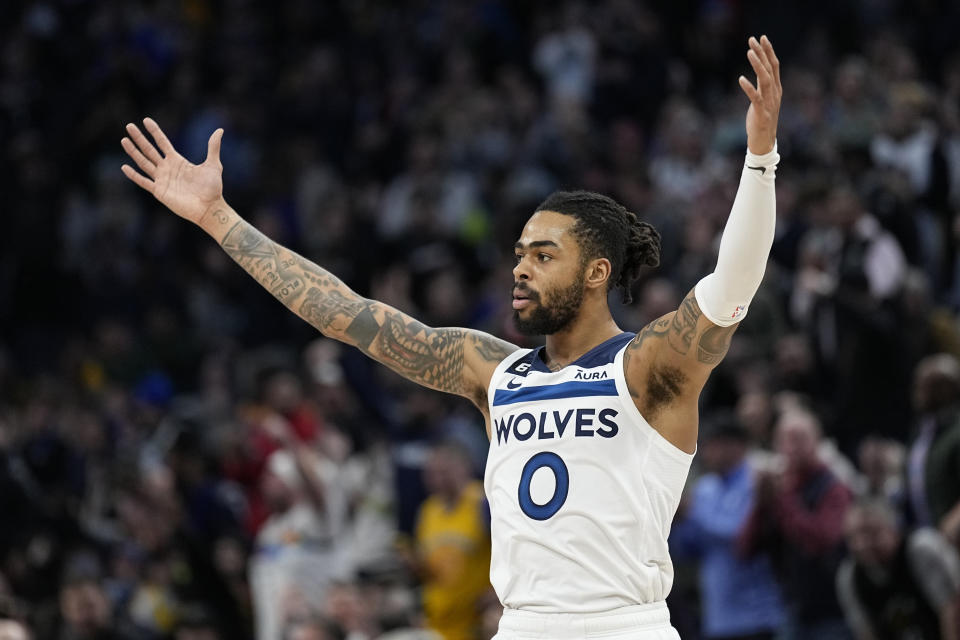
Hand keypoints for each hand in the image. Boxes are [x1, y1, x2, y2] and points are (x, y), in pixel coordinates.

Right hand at [121, 118, 225, 225]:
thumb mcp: (213, 165)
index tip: (146, 120)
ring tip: (124, 140)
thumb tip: (220, 130)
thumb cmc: (213, 188)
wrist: (209, 207)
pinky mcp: (159, 191)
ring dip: (133, 152)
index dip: (155, 132)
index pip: (162, 142)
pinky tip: (124, 167)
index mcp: (178, 161)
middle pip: (150, 150)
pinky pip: (144, 182)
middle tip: (129, 126)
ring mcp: (162, 179)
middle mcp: (167, 168)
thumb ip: (213, 147)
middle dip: (139, 138)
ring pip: (144, 163)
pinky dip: (134, 175)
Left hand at [739, 35, 781, 154]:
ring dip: (757, 65)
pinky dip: (748, 88)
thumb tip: (759, 71)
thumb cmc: (761, 120)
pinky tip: (741, 79)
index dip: (768, 51)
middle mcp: (775, 93)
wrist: (763, 142)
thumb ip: (762, 86)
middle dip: (762, 53)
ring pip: (765, 80)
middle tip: (753, 39)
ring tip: (749, 52)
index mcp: (776, 89)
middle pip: (770, 69)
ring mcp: (769, 103)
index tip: (762, 37)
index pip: (774, 66)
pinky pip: (755, 98)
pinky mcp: (761, 113)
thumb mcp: (763, 99)